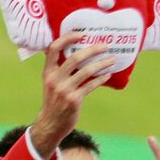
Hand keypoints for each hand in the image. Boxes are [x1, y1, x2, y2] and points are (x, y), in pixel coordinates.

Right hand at [28, 34, 115, 159]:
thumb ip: (60, 69)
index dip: (67, 38)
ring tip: (112, 59)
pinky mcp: (74, 100)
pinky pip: (91, 85)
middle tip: (105, 45)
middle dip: (93, 49)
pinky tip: (108, 75)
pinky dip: (102, 78)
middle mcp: (54, 79)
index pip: (54, 49)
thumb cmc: (54, 101)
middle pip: (75, 57)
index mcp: (47, 73)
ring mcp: (64, 90)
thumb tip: (78, 53)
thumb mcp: (51, 83)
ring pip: (87, 71)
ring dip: (102, 63)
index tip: (82, 34)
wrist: (50, 124)